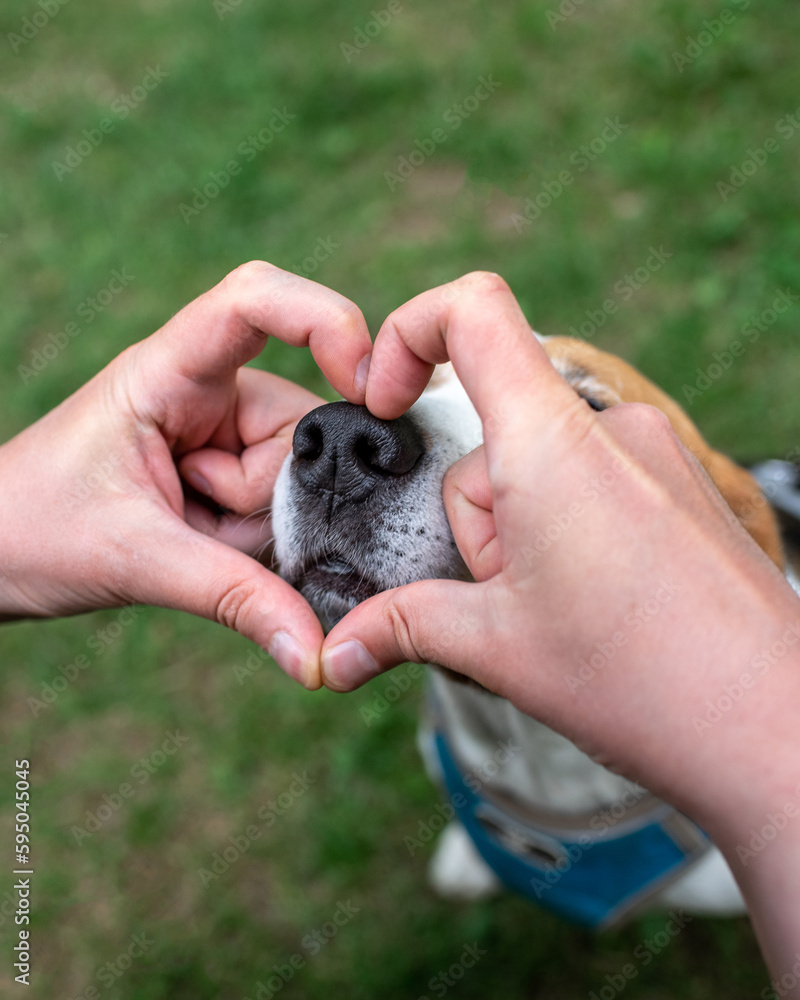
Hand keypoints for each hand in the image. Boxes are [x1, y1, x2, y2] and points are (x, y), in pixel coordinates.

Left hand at [0, 262, 371, 688]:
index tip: (366, 383)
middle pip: (299, 422)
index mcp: (168, 371)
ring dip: (259, 523)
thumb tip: (316, 652)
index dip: (323, 320)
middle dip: (269, 495)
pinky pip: (281, 500)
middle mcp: (205, 388)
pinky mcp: (226, 467)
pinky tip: (209, 546)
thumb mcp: (138, 560)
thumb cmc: (34, 530)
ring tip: (193, 537)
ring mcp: (220, 429)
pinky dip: (257, 535)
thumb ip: (235, 597)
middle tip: (204, 525)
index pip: (254, 301)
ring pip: (297, 471)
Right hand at [320, 272, 799, 973]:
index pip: (473, 311)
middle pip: (496, 436)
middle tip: (513, 598)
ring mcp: (656, 454)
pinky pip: (594, 481)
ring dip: (525, 532)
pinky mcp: (682, 486)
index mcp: (552, 444)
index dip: (408, 332)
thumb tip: (335, 652)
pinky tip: (599, 603)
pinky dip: (570, 530)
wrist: (776, 730)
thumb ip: (402, 628)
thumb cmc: (644, 683)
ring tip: (564, 613)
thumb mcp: (496, 649)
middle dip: (478, 519)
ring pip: (543, 468)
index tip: (385, 399)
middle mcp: (611, 429)